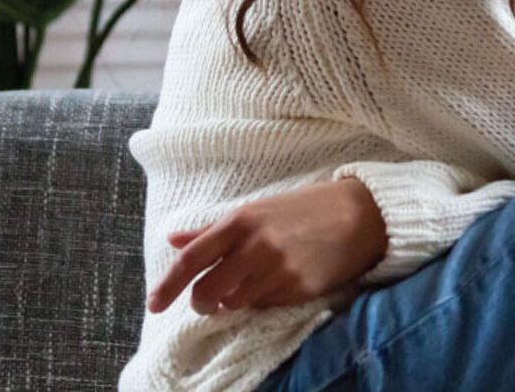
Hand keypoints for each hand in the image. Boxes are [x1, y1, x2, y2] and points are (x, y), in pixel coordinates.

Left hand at [146, 178, 387, 314]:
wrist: (360, 214)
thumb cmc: (306, 209)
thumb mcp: (258, 210)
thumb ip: (214, 229)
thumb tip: (173, 240)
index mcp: (241, 221)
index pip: (193, 258)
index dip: (168, 284)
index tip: (154, 304)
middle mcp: (256, 246)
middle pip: (207, 292)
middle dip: (202, 303)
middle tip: (208, 301)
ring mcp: (277, 269)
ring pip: (234, 303)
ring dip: (235, 300)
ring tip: (253, 283)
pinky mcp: (298, 289)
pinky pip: (265, 306)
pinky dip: (263, 299)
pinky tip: (280, 280)